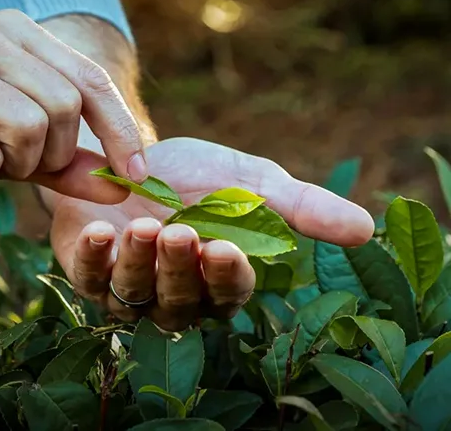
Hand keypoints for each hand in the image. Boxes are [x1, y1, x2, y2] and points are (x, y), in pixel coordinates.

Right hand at [0, 10, 147, 193]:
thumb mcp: (8, 147)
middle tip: (14, 168)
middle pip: (63, 107)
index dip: (120, 129)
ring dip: (10, 167)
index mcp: (11, 31)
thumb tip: (122, 187)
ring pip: (29, 130)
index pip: (88, 78)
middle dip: (50, 156)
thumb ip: (63, 162)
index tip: (137, 175)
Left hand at [49, 137, 375, 330]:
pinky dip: (92, 257)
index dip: (227, 276)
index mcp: (216, 280)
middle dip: (180, 268)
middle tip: (181, 233)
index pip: (228, 293)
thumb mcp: (251, 182)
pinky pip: (87, 277)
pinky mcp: (86, 271)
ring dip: (138, 263)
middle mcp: (172, 296)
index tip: (225, 247)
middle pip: (180, 300)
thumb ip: (300, 207)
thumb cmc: (194, 175)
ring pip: (133, 295)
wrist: (126, 151)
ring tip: (142, 226)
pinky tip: (100, 231)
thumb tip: (366, 228)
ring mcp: (126, 288)